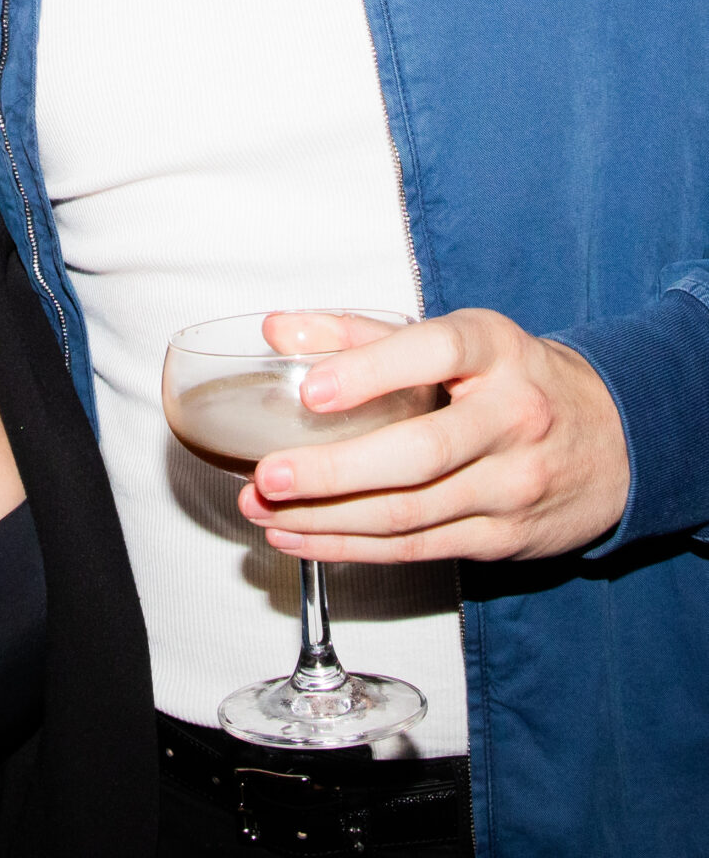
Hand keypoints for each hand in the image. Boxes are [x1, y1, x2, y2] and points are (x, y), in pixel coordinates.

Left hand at [237, 307, 630, 562]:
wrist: (614, 440)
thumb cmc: (513, 378)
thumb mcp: (455, 338)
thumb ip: (361, 333)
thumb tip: (278, 330)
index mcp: (495, 351)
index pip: (434, 353)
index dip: (371, 371)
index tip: (311, 389)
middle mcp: (512, 418)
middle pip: (418, 454)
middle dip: (333, 472)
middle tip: (268, 475)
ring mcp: (513, 484)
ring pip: (411, 513)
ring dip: (328, 519)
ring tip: (264, 511)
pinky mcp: (505, 537)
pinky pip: (418, 548)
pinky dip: (352, 548)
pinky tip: (302, 539)